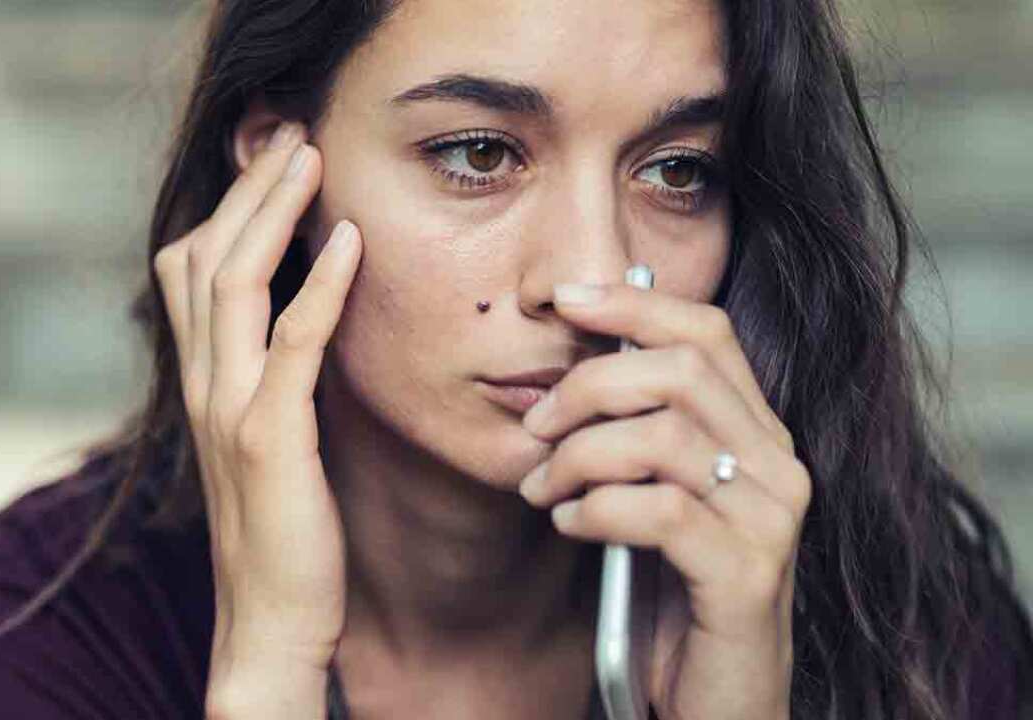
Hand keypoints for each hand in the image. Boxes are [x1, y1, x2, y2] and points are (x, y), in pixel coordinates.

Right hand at [153, 121, 359, 677]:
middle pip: (204, 256)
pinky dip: (320, 286)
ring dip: (272, 211)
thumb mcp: (266, 436)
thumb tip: (307, 318)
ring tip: (309, 158)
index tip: (268, 162)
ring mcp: (230, 409)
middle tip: (291, 135)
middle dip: (246, 189)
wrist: (271, 620)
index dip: (225, 208)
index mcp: (203, 381)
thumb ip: (271, 374)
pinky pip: (291, 344)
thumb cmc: (281, 528)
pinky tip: (349, 243)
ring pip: (234, 282)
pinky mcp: (269, 439)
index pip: (191, 269)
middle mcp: (203, 385)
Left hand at [516, 283, 808, 719]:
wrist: (718, 700)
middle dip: (587, 386)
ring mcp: (769, 520)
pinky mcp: (747, 576)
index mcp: (755, 435)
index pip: (708, 333)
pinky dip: (596, 509)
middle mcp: (777, 465)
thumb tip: (569, 365)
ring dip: (578, 456)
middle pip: (679, 372)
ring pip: (662, 437)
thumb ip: (634, 436)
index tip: (564, 299)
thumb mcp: (654, 498)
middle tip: (535, 429)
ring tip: (541, 489)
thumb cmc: (673, 595)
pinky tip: (567, 524)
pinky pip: (659, 511)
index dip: (633, 305)